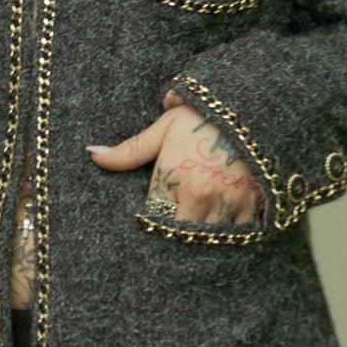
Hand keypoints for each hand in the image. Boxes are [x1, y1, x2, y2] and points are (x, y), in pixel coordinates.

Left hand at [86, 88, 265, 224]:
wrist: (247, 107)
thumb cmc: (199, 117)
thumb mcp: (163, 129)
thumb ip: (129, 150)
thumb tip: (93, 154)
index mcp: (174, 180)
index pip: (155, 220)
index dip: (153, 224)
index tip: (153, 223)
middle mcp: (201, 196)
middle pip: (181, 235)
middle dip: (176, 236)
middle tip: (173, 233)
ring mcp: (229, 203)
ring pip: (210, 240)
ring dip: (202, 239)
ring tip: (196, 234)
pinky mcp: (254, 204)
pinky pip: (239, 234)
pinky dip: (231, 236)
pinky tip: (223, 229)